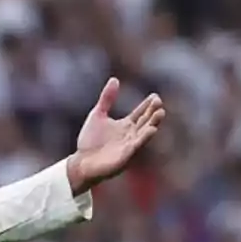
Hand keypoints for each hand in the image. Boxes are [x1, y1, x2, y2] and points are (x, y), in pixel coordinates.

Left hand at [68, 78, 165, 193]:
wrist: (80, 163)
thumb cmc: (89, 141)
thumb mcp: (98, 115)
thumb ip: (107, 99)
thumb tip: (115, 79)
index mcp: (126, 125)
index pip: (140, 113)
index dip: (147, 105)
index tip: (154, 95)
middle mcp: (131, 135)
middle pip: (145, 121)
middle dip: (153, 112)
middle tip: (158, 102)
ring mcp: (129, 146)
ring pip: (144, 133)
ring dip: (153, 123)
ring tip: (160, 113)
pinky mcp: (125, 157)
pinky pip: (136, 147)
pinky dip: (143, 138)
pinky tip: (151, 130)